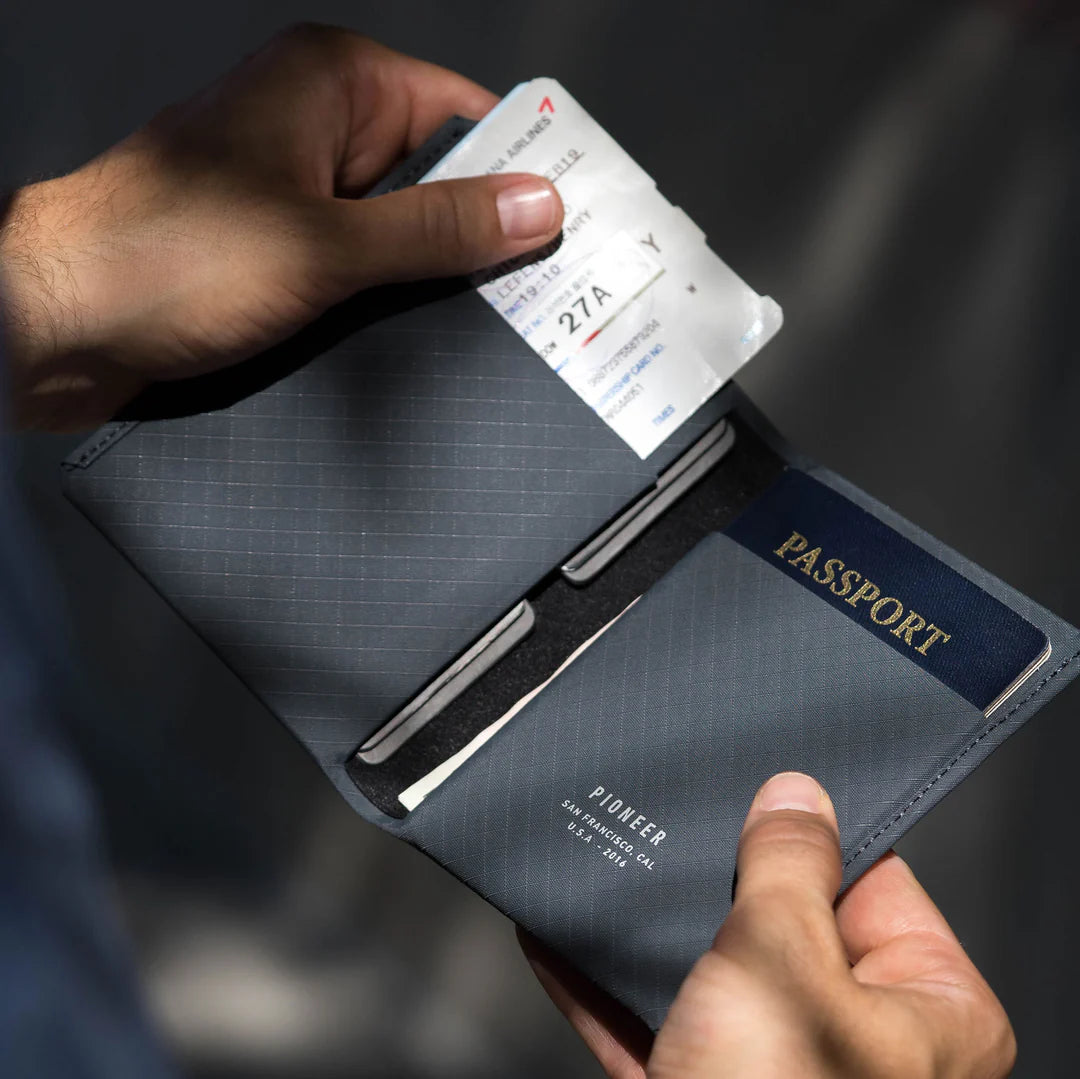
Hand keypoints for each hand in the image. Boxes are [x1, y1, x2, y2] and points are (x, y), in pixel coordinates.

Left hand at [0, 24, 562, 429]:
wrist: (59, 324)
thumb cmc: (166, 259)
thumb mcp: (328, 246)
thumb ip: (437, 230)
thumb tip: (535, 208)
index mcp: (330, 84)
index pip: (464, 112)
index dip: (523, 167)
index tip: (575, 221)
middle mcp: (315, 127)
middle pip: (437, 173)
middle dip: (486, 232)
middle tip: (549, 292)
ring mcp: (297, 190)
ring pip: (401, 227)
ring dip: (440, 274)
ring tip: (503, 322)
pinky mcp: (281, 248)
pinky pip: (364, 264)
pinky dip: (396, 297)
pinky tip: (431, 337)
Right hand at [522, 772, 1015, 1078]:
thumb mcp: (783, 957)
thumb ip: (788, 864)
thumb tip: (795, 794)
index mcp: (928, 1010)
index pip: (872, 880)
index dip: (808, 831)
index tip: (755, 788)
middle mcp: (861, 1042)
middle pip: (783, 923)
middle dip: (716, 881)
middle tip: (672, 825)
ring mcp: (779, 1073)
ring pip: (712, 975)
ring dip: (653, 931)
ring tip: (610, 866)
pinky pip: (659, 1023)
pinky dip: (610, 986)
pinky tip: (563, 940)